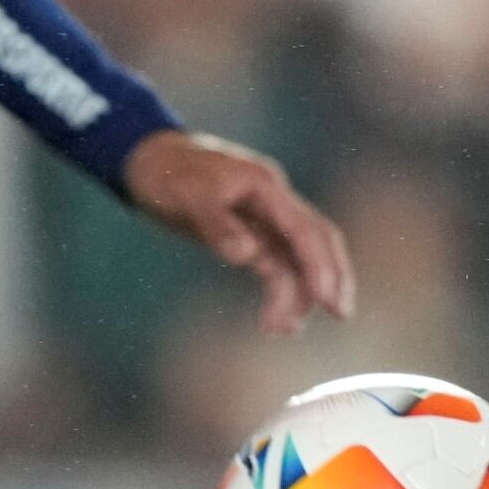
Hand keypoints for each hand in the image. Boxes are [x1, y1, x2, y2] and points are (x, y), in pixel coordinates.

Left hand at [122, 128, 353, 336]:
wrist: (147, 159)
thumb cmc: (166, 175)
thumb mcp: (186, 198)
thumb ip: (217, 226)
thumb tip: (248, 255)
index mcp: (264, 187)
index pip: (304, 228)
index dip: (321, 263)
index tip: (329, 299)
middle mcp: (272, 200)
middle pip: (316, 239)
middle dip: (331, 275)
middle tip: (341, 314)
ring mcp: (263, 216)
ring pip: (296, 256)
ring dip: (298, 292)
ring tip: (283, 329)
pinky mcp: (249, 231)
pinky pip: (276, 262)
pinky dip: (280, 288)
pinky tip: (274, 318)